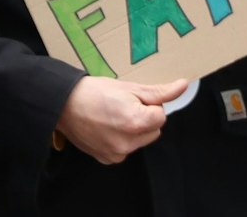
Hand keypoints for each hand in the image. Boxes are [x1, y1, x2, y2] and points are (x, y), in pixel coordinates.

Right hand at [56, 76, 188, 163]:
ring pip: (141, 140)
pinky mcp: (107, 159)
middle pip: (154, 130)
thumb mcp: (130, 87)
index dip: (150, 105)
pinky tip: (107, 127)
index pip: (161, 115)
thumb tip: (183, 86)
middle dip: (145, 118)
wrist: (63, 105)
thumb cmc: (95, 92)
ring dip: (134, 130)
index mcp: (136, 123)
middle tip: (124, 106)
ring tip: (113, 116)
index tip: (134, 99)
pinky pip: (126, 149)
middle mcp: (128, 143)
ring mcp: (117, 154)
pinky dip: (121, 139)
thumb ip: (160, 92)